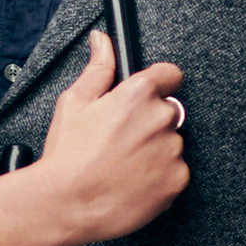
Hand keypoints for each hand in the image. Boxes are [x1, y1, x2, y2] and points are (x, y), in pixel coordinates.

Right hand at [33, 31, 188, 243]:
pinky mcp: (177, 179)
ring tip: (123, 164)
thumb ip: (98, 68)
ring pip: (171, 143)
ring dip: (155, 150)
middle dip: (150, 122)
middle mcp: (161, 119)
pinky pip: (175, 172)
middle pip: (168, 112)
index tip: (148, 95)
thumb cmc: (68, 156)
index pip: (170, 74)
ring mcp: (171, 150)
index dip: (158, 83)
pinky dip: (160, 176)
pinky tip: (133, 181)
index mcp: (138, 94)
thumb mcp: (74, 102)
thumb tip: (102, 41)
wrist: (68, 204)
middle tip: (121, 140)